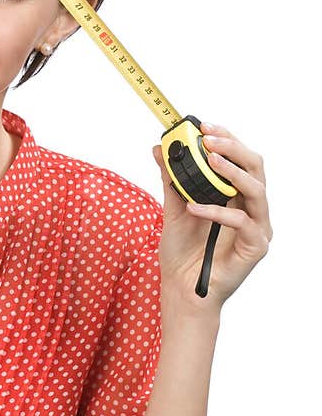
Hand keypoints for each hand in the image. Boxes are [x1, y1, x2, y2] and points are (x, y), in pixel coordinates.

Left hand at [152, 123, 271, 311]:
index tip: (203, 126)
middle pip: (255, 167)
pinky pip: (242, 222)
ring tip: (208, 160)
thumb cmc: (181, 253)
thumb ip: (170, 179)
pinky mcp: (256, 247)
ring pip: (256, 189)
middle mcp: (252, 208)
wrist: (180, 289)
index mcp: (236, 196)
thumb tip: (159, 148)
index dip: (226, 139)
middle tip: (208, 139)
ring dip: (231, 171)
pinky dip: (217, 211)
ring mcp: (257, 227)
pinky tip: (194, 207)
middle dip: (232, 147)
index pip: (240, 159)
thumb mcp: (172, 208)